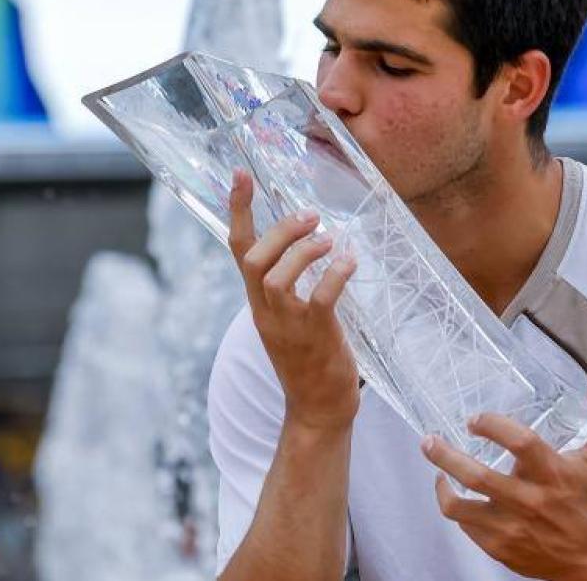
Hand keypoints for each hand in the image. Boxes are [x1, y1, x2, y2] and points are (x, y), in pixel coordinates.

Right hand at [228, 169, 359, 432]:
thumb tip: (308, 244)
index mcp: (258, 303)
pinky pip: (320, 298)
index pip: (238, 249)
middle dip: (280, 230)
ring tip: (330, 239)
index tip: (240, 174)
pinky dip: (335, 274)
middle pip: (254, 259)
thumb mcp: (289, 319)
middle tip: (311, 215)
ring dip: (304, 251)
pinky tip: (349, 262)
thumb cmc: (309, 360)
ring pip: (277, 277)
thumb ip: (291, 286)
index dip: (238, 210)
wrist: (318, 411)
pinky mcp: (315, 337)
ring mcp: (288, 326)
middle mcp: (266, 311)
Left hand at [420, 377, 586, 580]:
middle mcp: (529, 500)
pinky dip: (455, 506)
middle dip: (445, 455)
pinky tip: (454, 493)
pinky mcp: (498, 546)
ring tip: (436, 468)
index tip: (475, 419)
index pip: (520, 442)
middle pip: (477, 476)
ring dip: (441, 484)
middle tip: (429, 440)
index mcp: (552, 473)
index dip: (493, 426)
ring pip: (460, 506)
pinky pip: (464, 524)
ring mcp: (510, 526)